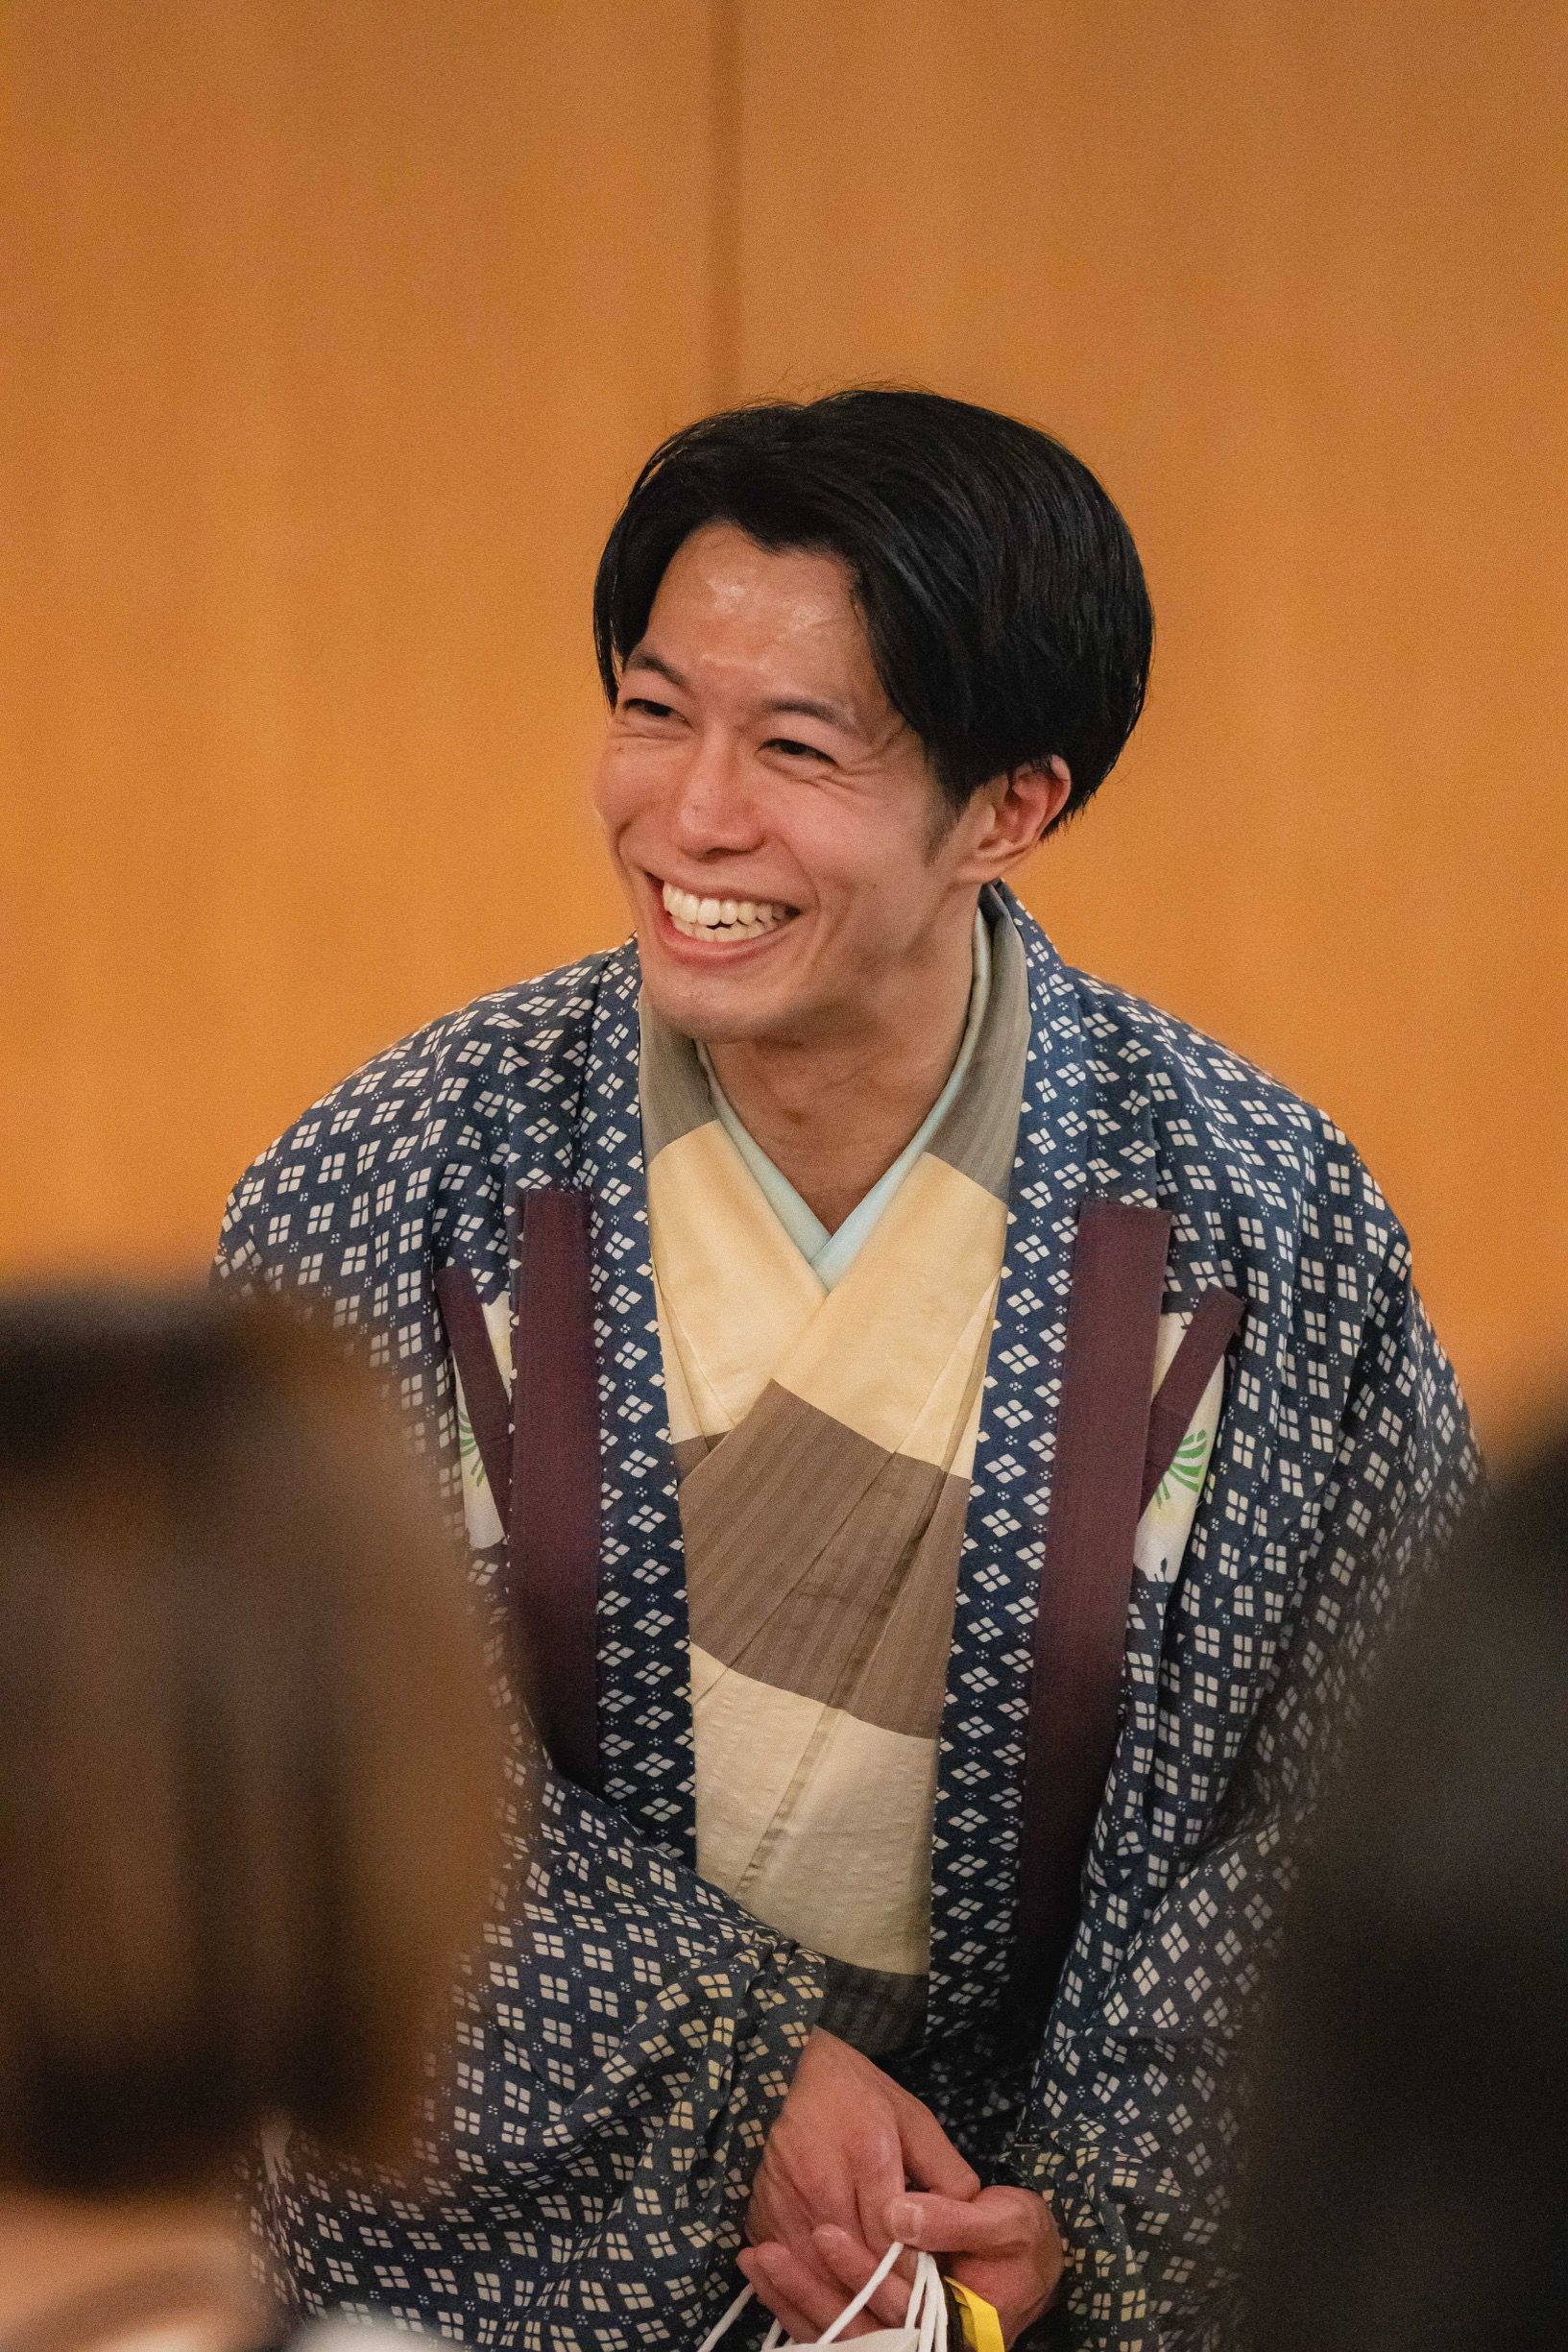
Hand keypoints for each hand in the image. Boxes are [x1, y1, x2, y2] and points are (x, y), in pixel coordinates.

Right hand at [741, 2029, 978, 2330]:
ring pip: (820, 2277)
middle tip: (908, 2311)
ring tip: (874, 2310)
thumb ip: (945, 2171)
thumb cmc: (855, 2092)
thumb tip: (969, 2219)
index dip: (912, 2276)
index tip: (929, 2292)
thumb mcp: (913, 2118)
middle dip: (885, 2295)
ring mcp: (784, 2203)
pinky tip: (833, 2292)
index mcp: (867, 2154)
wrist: (785, 2068)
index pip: (892, 2241)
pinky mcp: (759, 2216)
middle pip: (857, 2265)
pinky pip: (789, 2271)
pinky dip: (811, 2288)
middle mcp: (820, 2183)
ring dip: (847, 2299)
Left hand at [742, 2190, 1062, 2346]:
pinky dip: (798, 2305)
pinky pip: (834, 2332)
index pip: (899, 2310)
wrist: (1028, 2263)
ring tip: (755, 2259)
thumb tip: (898, 2213)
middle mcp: (926, 2345)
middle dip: (811, 2292)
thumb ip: (953, 2220)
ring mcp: (901, 2345)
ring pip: (840, 2337)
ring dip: (794, 2300)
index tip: (825, 2233)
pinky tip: (766, 2277)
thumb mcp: (1005, 2221)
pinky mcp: (882, 2336)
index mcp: (958, 2326)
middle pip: (858, 2331)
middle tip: (769, 2252)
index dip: (861, 2274)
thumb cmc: (1023, 2240)